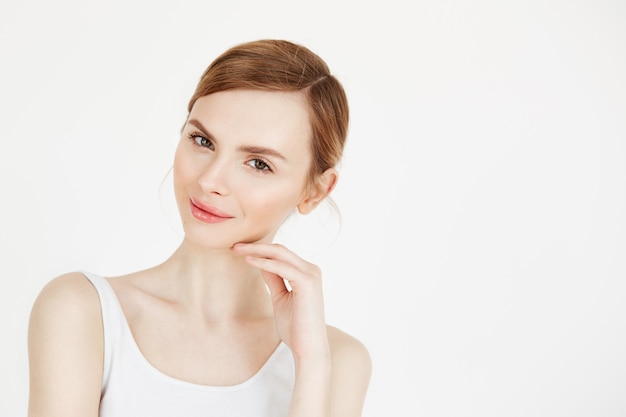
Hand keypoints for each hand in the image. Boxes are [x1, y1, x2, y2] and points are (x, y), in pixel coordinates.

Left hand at [232, 242, 329, 359]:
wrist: (308, 349)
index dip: (260, 250)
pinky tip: (249, 261)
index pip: (281, 254)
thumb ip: (274, 279)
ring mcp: (311, 274)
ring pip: (280, 253)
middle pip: (280, 250)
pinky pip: (282, 267)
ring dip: (257, 250)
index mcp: (306, 273)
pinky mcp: (307, 282)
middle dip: (256, 246)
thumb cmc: (295, 328)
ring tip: (237, 249)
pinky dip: (264, 262)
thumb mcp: (280, 297)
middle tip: (234, 245)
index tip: (239, 250)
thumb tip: (261, 262)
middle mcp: (311, 270)